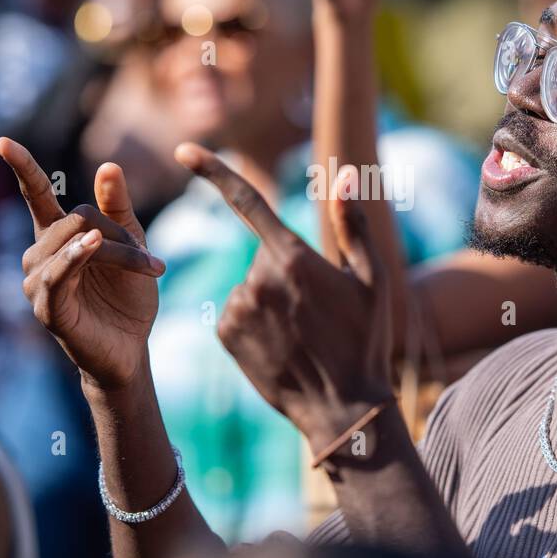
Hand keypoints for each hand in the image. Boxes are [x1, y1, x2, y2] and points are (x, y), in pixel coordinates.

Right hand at [0, 137, 164, 391]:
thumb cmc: (128, 296)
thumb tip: (108, 165)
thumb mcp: (132, 244)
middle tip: (153, 259)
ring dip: (112, 251)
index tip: (3, 141)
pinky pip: (54, 276)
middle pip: (74, 219)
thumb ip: (119, 207)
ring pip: (70, 244)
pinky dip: (72, 258)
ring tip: (146, 265)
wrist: (133, 348)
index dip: (22, 168)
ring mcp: (39, 284)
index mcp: (58, 237)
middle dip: (118, 234)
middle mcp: (40, 257)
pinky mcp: (47, 310)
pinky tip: (89, 246)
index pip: (36, 196)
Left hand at [174, 143, 393, 451]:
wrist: (344, 408)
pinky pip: (237, 314)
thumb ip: (353, 224)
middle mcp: (259, 277)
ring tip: (300, 335)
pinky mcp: (226, 334)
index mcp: (294, 256)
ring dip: (270, 301)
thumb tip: (346, 174)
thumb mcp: (372, 280)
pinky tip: (279, 346)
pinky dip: (254, 324)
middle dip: (284, 272)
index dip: (213, 171)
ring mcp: (240, 308)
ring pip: (250, 286)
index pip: (247, 200)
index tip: (184, 149)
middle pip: (263, 256)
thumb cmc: (366, 340)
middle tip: (317, 312)